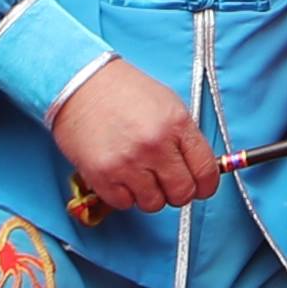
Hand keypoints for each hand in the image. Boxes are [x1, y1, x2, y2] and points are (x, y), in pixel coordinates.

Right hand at [51, 57, 221, 213]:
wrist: (80, 84)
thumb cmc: (123, 92)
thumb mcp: (168, 104)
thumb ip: (185, 139)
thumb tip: (201, 170)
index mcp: (177, 124)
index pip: (206, 172)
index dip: (205, 185)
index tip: (200, 186)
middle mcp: (155, 146)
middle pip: (182, 194)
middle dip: (177, 191)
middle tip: (166, 179)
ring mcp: (128, 163)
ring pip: (154, 204)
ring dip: (149, 193)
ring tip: (138, 172)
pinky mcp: (103, 176)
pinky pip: (125, 203)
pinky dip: (124, 194)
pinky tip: (119, 173)